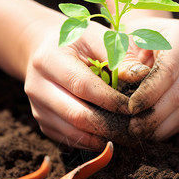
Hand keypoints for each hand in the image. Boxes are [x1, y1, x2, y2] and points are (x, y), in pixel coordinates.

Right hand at [24, 20, 132, 150]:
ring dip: (102, 137)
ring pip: (72, 132)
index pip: (82, 86)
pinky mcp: (42, 123)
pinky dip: (91, 141)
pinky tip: (111, 136)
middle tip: (134, 129)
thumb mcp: (97, 37)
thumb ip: (118, 54)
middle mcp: (37, 86)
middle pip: (75, 114)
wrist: (44, 49)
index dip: (110, 99)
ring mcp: (37, 108)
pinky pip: (69, 139)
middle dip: (108, 125)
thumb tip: (141, 75)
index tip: (134, 106)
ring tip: (127, 135)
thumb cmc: (79, 41)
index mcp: (49, 59)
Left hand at [125, 17, 178, 139]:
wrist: (150, 36)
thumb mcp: (122, 41)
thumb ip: (124, 58)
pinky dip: (170, 126)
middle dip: (155, 114)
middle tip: (133, 129)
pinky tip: (152, 133)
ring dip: (162, 125)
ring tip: (140, 134)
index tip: (130, 109)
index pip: (168, 70)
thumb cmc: (131, 38)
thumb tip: (133, 78)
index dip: (149, 93)